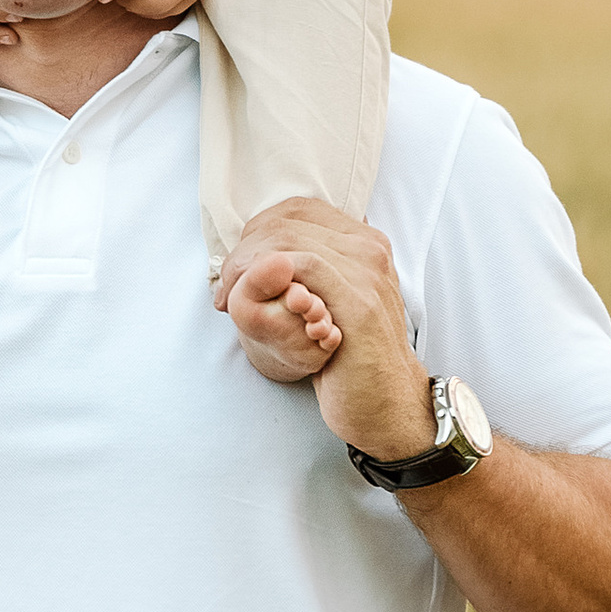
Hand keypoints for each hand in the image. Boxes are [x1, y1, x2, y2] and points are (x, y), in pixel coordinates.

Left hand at [211, 198, 436, 461]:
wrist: (385, 402)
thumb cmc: (349, 359)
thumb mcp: (330, 304)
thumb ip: (312, 273)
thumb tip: (263, 254)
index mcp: (365, 243)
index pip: (297, 209)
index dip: (256, 233)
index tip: (237, 269)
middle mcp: (370, 250)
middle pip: (286, 221)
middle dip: (244, 251)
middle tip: (225, 287)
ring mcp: (368, 272)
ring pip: (287, 239)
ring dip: (245, 266)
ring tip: (230, 297)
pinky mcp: (358, 300)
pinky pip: (301, 266)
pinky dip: (263, 278)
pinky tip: (245, 304)